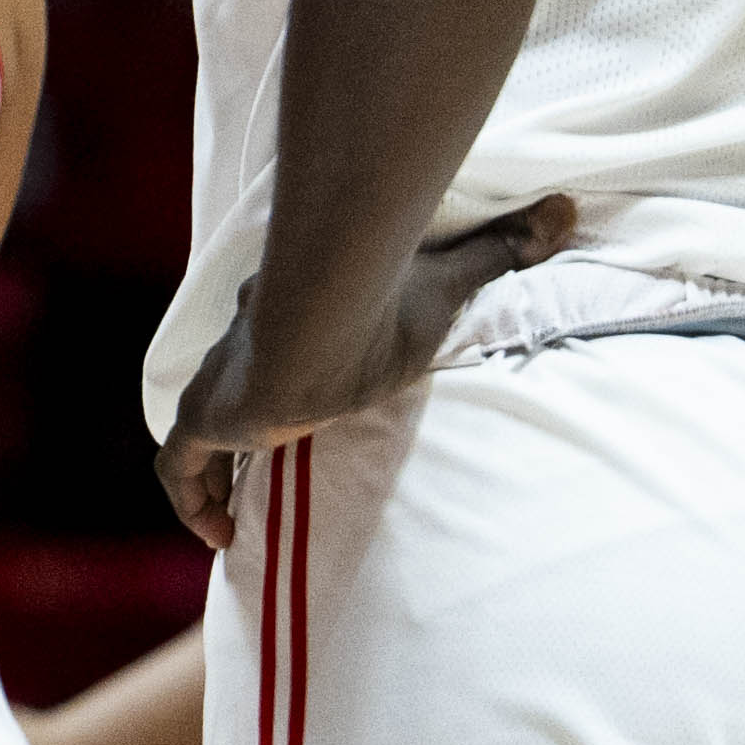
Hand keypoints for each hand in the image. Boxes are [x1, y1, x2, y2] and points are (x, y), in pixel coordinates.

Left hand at [158, 195, 576, 547]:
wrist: (328, 311)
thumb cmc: (385, 295)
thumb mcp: (452, 278)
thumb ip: (502, 250)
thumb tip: (565, 211)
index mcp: (289, 313)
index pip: (271, 340)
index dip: (278, 373)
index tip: (295, 405)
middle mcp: (246, 346)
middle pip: (232, 385)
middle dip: (242, 423)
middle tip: (267, 460)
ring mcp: (223, 382)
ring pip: (200, 430)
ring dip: (212, 473)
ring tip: (232, 519)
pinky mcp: (208, 416)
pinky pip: (179, 468)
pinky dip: (191, 499)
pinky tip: (216, 534)